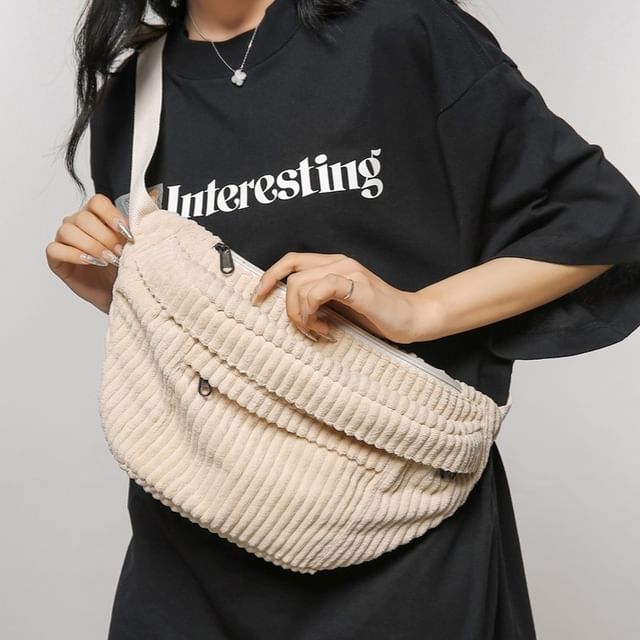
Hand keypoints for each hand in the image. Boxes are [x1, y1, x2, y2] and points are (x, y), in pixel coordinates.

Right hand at [45, 193, 135, 313]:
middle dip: (105, 236)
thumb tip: (153, 194)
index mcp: (98, 216)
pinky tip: (88, 261)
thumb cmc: (126, 267)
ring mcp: (66, 240)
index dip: (110, 214)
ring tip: (107, 260)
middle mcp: (79, 224)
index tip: (125, 230)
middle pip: (83, 217)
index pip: (97, 202)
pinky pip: (55, 249)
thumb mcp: (137, 243)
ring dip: (90, 246)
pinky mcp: (57, 258)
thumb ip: (141, 219)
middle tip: (119, 253)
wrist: (122, 292)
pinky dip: (72, 254)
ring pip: (68, 231)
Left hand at [250, 252, 439, 343]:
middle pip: (292, 276)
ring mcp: (349, 271)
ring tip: (320, 329)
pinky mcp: (357, 285)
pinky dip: (315, 310)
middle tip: (306, 328)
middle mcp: (339, 262)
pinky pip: (321, 289)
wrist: (411, 318)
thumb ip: (319, 300)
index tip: (258, 296)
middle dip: (289, 308)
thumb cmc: (376, 315)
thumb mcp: (340, 306)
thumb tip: (291, 308)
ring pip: (301, 285)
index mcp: (333, 264)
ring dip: (303, 314)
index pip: (291, 260)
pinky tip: (327, 327)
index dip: (270, 275)